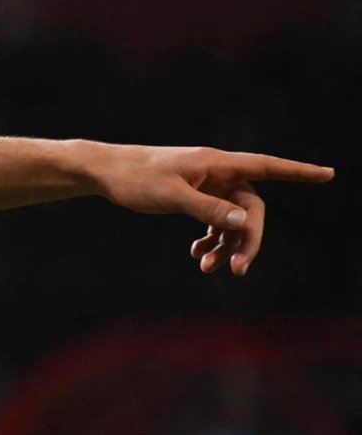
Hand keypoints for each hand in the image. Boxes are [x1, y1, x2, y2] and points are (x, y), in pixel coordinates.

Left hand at [89, 144, 333, 275]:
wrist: (106, 173)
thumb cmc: (136, 178)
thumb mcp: (171, 195)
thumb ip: (208, 209)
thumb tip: (245, 222)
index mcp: (217, 163)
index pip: (267, 166)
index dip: (298, 172)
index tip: (328, 174)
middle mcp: (217, 172)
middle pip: (250, 209)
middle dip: (248, 240)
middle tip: (237, 271)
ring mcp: (206, 185)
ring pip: (232, 219)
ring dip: (226, 245)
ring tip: (206, 268)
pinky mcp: (193, 196)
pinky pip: (214, 220)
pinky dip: (210, 239)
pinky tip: (197, 255)